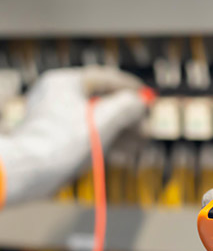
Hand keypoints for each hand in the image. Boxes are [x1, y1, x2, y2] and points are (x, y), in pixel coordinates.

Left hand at [0, 66, 145, 203]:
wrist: (27, 172)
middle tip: (146, 127)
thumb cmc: (63, 143)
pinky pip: (84, 134)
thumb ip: (127, 106)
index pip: (104, 78)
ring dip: (120, 132)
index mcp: (64, 83)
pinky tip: (123, 152)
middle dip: (128, 117)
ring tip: (140, 144)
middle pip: (101, 102)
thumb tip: (139, 102)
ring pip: (94, 121)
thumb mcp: (104, 120)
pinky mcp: (53, 139)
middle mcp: (56, 96)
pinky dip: (104, 141)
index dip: (130, 88)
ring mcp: (53, 118)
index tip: (148, 97)